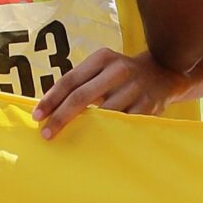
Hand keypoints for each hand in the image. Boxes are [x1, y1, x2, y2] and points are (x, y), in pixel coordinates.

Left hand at [31, 47, 183, 139]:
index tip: (37, 116)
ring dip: (84, 130)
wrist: (166, 72)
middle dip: (61, 117)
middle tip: (46, 134)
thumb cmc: (122, 75)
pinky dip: (107, 135)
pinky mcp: (148, 105)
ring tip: (69, 141)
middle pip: (81, 96)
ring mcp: (135, 87)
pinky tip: (95, 144)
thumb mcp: (103, 69)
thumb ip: (81, 83)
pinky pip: (121, 125)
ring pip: (102, 114)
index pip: (70, 80)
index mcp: (103, 57)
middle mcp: (119, 69)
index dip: (51, 99)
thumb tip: (48, 109)